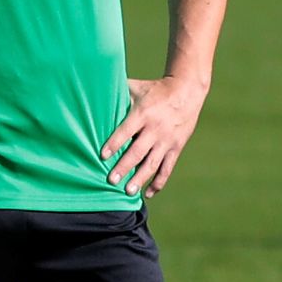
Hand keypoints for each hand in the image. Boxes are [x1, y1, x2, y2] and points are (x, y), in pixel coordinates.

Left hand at [101, 75, 209, 198]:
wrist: (187, 92)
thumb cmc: (155, 90)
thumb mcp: (137, 88)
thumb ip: (119, 94)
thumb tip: (95, 94)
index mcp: (143, 113)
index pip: (126, 131)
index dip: (114, 143)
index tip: (102, 155)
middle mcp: (155, 128)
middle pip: (138, 151)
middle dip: (124, 167)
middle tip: (111, 180)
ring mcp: (167, 140)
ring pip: (152, 163)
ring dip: (140, 179)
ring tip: (128, 191)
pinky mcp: (176, 148)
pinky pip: (167, 168)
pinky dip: (158, 183)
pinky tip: (148, 193)